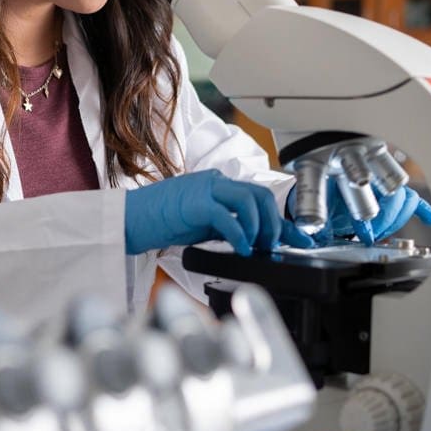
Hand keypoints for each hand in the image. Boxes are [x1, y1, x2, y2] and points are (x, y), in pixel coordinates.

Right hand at [125, 169, 314, 255]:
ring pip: (250, 200)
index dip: (285, 222)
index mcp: (217, 185)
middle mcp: (215, 182)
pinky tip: (241, 248)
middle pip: (261, 195)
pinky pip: (227, 216)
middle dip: (274, 223)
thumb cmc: (159, 222)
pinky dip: (240, 234)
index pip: (261, 197)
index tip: (303, 240)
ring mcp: (205, 189)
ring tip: (256, 247)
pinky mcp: (194, 203)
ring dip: (260, 227)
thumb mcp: (202, 224)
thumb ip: (227, 226)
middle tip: (272, 246)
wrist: (128, 219)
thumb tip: (253, 243)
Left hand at [299, 179, 430, 245]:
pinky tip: (430, 220)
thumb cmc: (317, 198)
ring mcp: (382, 182)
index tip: (364, 235)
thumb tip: (311, 240)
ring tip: (382, 233)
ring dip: (397, 220)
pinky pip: (413, 199)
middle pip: (393, 196)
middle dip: (386, 221)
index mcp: (346, 173)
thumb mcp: (311, 209)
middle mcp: (368, 174)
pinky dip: (422, 210)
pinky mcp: (391, 192)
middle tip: (373, 236)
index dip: (367, 219)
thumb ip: (311, 223)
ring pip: (405, 198)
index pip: (367, 193)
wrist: (319, 185)